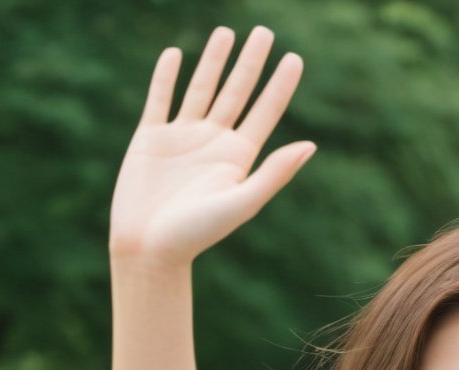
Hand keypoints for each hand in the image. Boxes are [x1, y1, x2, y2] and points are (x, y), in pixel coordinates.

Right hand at [109, 24, 314, 267]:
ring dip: (213, 61)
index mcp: (237, 159)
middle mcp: (213, 144)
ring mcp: (182, 138)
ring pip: (201, 89)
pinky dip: (166, 76)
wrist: (148, 249)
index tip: (294, 58)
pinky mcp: (150, 138)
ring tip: (226, 32)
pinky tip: (175, 55)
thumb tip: (310, 145)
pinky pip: (160, 98)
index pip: (265, 113)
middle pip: (237, 93)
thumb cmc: (196, 234)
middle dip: (250, 62)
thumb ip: (274, 173)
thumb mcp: (241, 202)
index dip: (280, 86)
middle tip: (264, 30)